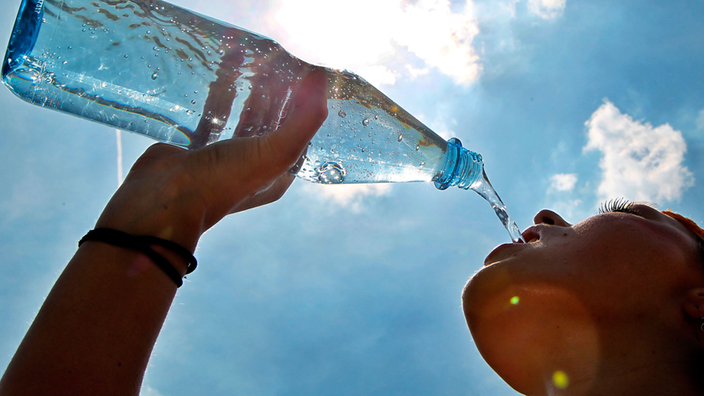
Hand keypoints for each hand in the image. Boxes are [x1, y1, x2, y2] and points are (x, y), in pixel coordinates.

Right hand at [95, 69, 327, 251]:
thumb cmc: (225, 181)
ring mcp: (223, 160)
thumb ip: (306, 118)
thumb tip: (322, 79)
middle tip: (277, 62)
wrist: (165, 198)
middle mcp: (252, 168)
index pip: (299, 133)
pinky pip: (211, 117)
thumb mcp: (277, 152)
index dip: (303, 104)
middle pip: (271, 124)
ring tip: (251, 62)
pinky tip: (221, 75)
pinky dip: (218, 97)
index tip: (303, 75)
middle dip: (277, 94)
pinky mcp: (196, 149)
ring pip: (242, 119)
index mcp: (276, 175)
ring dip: (248, 92)